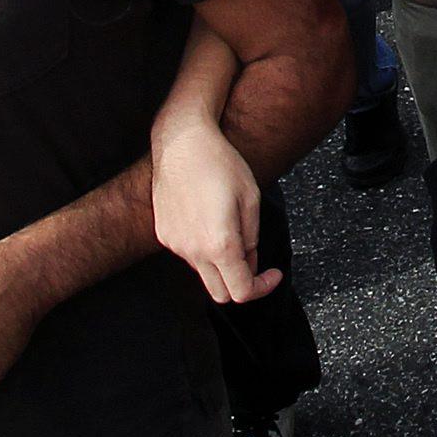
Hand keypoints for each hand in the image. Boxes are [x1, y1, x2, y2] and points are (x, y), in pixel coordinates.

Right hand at [153, 118, 276, 305]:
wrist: (182, 143)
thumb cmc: (220, 164)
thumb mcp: (251, 200)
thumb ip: (252, 238)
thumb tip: (249, 261)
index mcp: (220, 244)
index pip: (241, 291)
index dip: (262, 287)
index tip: (272, 274)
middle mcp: (193, 250)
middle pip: (220, 293)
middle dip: (241, 283)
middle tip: (254, 260)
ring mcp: (175, 244)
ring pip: (203, 272)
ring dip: (221, 263)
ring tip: (229, 227)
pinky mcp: (164, 234)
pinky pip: (188, 254)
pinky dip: (202, 249)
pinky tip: (208, 220)